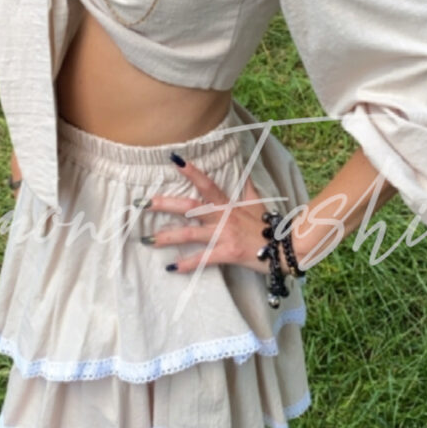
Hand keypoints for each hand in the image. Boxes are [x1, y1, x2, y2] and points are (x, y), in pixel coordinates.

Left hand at [144, 158, 271, 275]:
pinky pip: (203, 259)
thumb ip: (246, 186)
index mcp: (227, 204)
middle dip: (165, 204)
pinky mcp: (227, 253)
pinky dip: (187, 264)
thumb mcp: (257, 202)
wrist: (284, 248)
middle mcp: (222, 217)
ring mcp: (223, 235)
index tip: (173, 159)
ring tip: (147, 239)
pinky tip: (171, 268)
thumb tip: (244, 167)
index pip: (207, 183)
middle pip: (189, 208)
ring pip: (190, 234)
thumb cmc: (267, 226)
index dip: (191, 171)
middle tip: (142, 203)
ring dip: (167, 236)